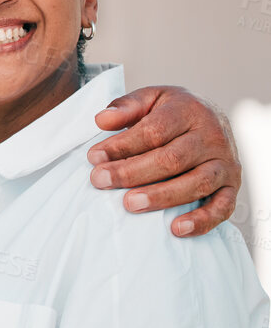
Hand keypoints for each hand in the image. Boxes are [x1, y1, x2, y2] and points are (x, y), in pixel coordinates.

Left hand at [91, 86, 240, 236]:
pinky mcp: (233, 186)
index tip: (94, 158)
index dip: (122, 146)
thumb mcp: (150, 98)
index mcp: (190, 111)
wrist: (212, 118)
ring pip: (196, 183)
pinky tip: (177, 229)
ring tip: (129, 204)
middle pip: (172, 158)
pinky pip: (223, 206)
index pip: (154, 131)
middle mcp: (213, 137)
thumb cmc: (172, 112)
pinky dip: (203, 220)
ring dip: (161, 197)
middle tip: (100, 181)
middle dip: (132, 172)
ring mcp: (225, 163)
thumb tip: (102, 120)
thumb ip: (127, 106)